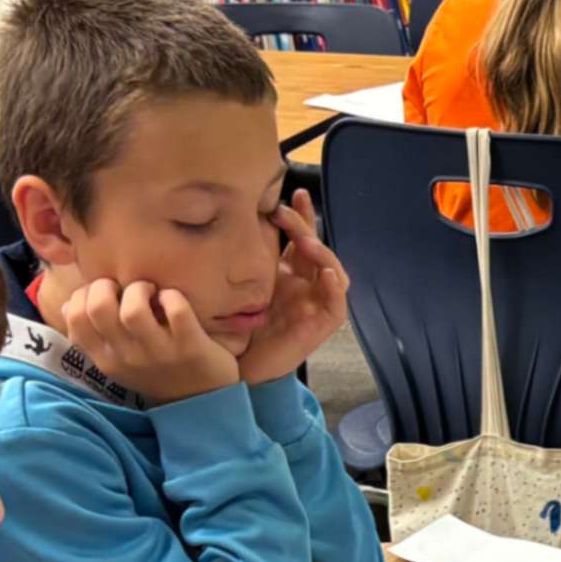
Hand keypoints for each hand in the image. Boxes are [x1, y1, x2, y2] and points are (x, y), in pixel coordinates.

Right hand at [62, 274, 239, 400]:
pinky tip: (173, 301)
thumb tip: (70, 304)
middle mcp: (127, 358)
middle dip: (107, 286)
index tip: (102, 293)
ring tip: (151, 292)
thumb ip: (94, 336)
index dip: (83, 296)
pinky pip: (176, 310)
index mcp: (105, 360)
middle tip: (124, 289)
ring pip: (134, 310)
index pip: (75, 320)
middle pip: (99, 308)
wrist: (203, 403)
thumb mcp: (118, 361)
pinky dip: (173, 297)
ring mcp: (158, 353)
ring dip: (140, 289)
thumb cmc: (157, 372)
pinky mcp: (190, 346)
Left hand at [233, 190, 347, 386]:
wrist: (240, 368)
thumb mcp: (236, 286)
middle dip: (306, 227)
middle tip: (285, 213)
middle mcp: (305, 286)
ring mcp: (315, 304)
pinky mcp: (321, 326)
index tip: (293, 193)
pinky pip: (337, 304)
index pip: (301, 238)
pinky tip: (324, 273)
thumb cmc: (236, 330)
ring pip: (333, 272)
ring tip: (306, 242)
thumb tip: (223, 226)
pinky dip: (334, 287)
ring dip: (323, 254)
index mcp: (288, 274)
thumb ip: (238, 262)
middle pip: (316, 249)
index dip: (302, 215)